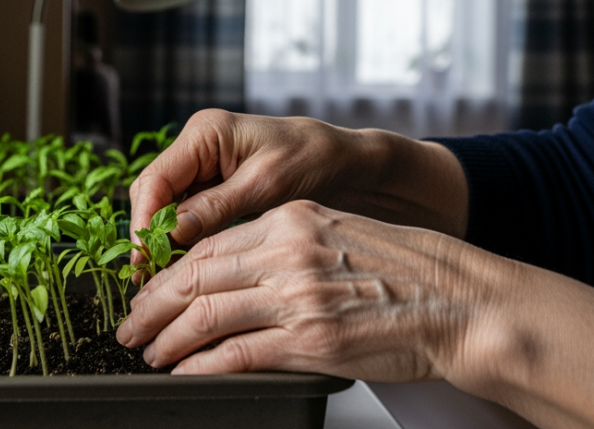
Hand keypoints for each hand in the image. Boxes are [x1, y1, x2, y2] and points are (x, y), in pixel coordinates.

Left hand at [115, 200, 508, 380]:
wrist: (461, 302)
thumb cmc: (410, 272)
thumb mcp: (339, 233)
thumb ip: (286, 246)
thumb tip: (236, 272)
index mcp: (291, 219)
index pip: (208, 244)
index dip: (168, 272)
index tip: (150, 290)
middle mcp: (287, 251)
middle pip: (194, 277)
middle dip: (151, 306)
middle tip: (131, 326)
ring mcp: (296, 296)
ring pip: (205, 316)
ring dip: (167, 340)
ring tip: (150, 353)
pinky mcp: (309, 342)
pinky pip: (235, 355)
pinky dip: (200, 367)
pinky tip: (185, 374)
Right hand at [126, 110, 468, 272]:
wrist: (348, 162)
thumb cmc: (315, 160)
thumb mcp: (267, 186)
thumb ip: (216, 208)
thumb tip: (171, 235)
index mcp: (206, 132)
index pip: (155, 180)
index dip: (143, 224)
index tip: (142, 262)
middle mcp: (197, 146)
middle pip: (153, 196)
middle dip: (148, 237)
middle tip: (149, 283)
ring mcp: (204, 167)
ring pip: (165, 209)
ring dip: (163, 244)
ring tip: (163, 285)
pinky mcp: (214, 187)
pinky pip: (186, 216)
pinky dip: (184, 242)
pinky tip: (186, 271)